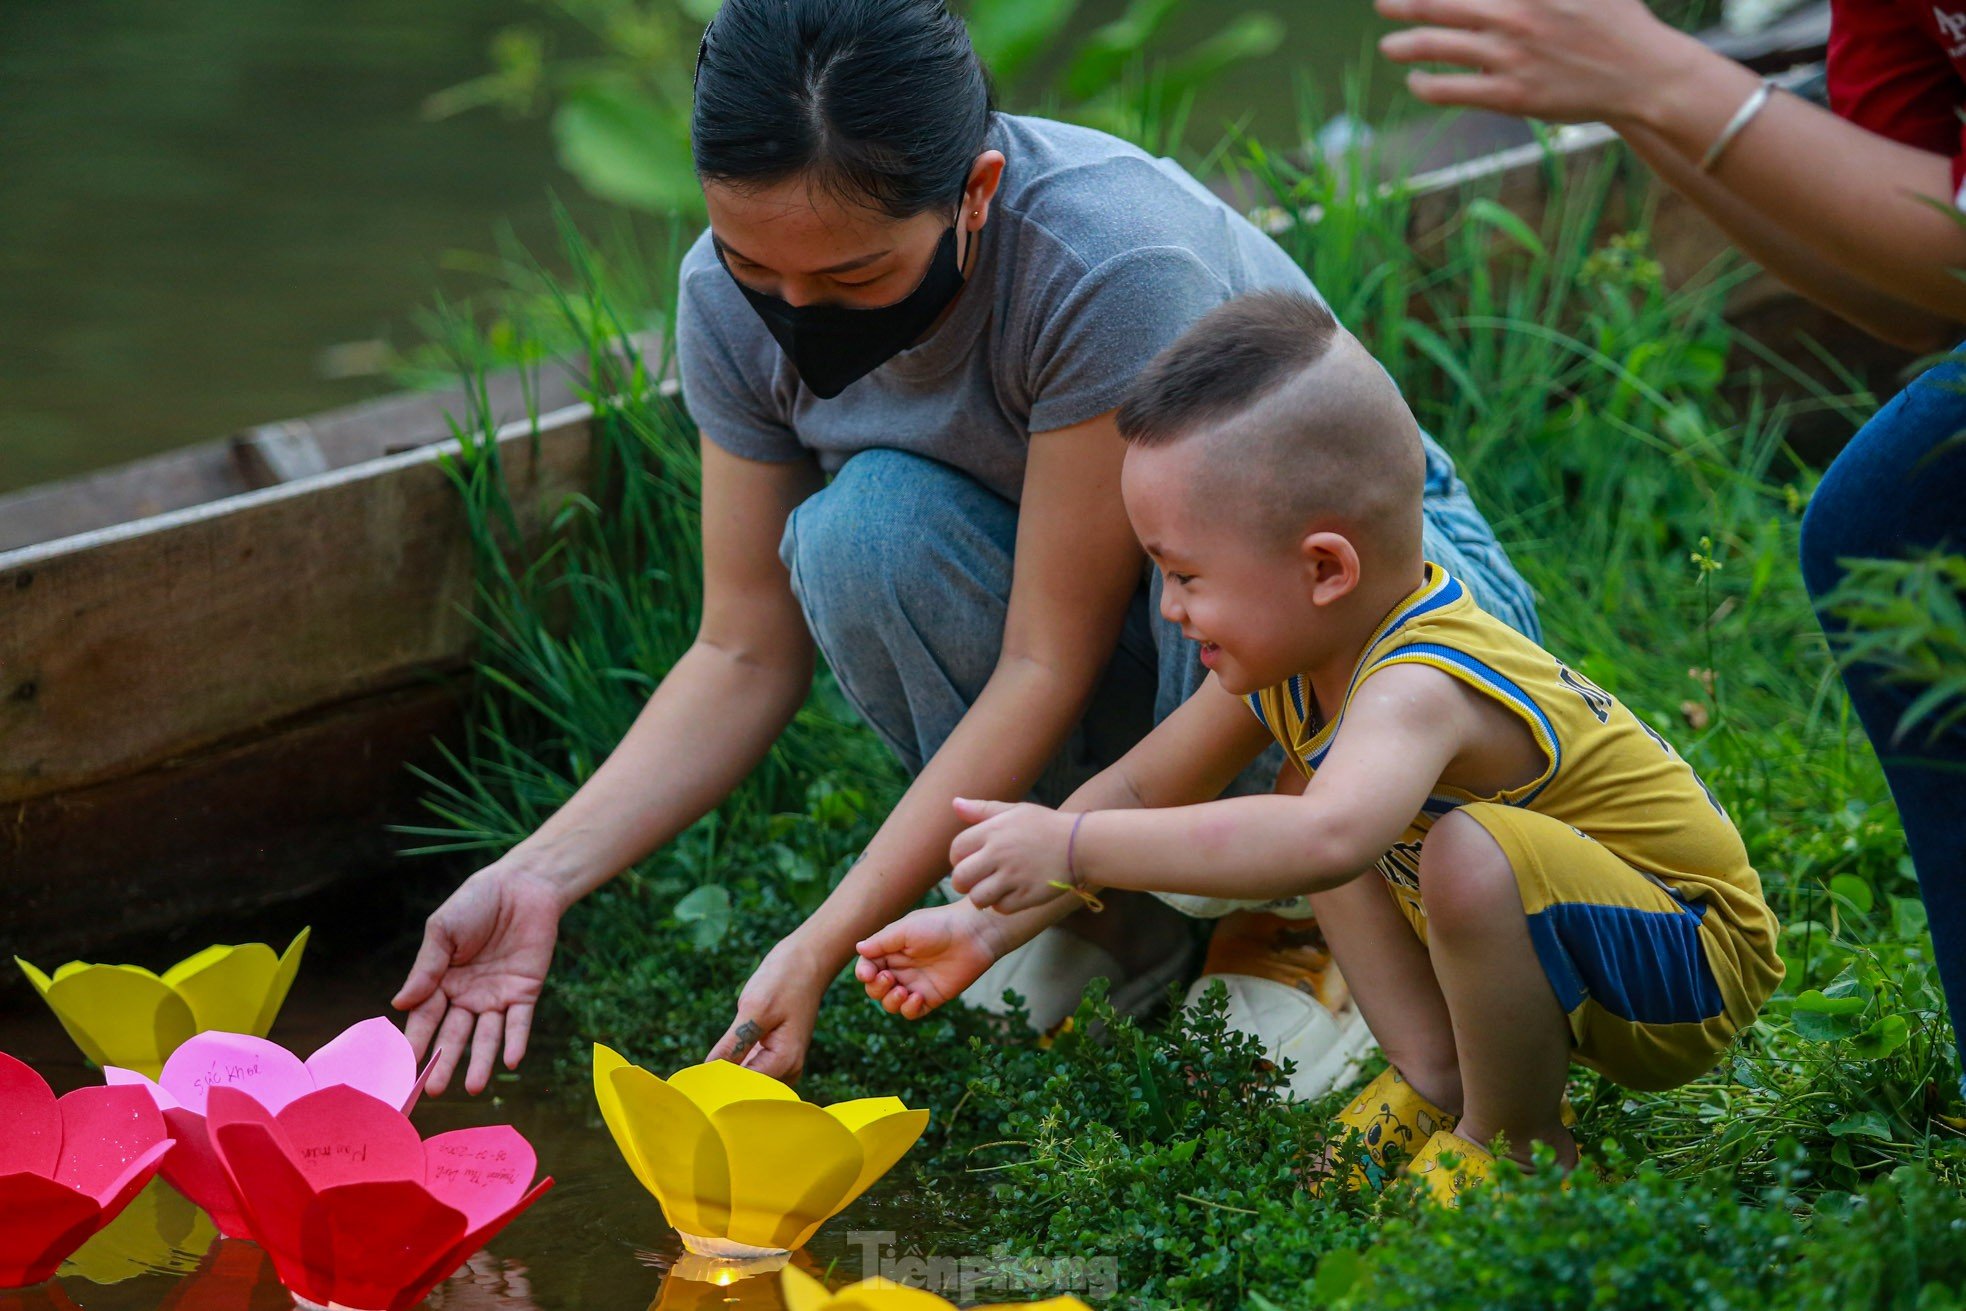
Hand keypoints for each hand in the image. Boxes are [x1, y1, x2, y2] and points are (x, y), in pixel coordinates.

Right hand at [393, 861, 566, 1095]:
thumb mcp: (443, 929)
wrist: (522, 885)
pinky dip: (516, 1041)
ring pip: (485, 1036)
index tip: (402, 1070)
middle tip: (433, 1091)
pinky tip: (511, 1061)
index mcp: (440, 982)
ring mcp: (495, 996)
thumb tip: (398, 1005)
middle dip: (443, 1062)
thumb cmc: (476, 902)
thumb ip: (426, 967)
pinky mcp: (525, 992)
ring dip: (480, 1062)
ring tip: (471, 1088)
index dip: (414, 1043)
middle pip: (452, 1035)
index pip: (424, 1019)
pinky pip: (519, 1022)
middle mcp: (466, 996)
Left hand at [706, 934, 831, 1081]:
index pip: (744, 1089)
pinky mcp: (777, 1056)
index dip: (718, 1088)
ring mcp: (785, 1065)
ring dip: (728, 1079)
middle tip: (693, 1083)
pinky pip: (752, 1071)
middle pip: (748, 1092)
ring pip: (749, 1084)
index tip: (693, 1086)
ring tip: (703, 1076)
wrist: (810, 960)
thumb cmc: (785, 980)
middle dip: (722, 1088)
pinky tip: (719, 1062)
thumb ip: (732, 1044)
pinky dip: (736, 1068)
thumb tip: (708, 1072)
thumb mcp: (754, 1008)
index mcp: (785, 1061)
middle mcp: (789, 1070)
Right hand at [854, 902, 1014, 1018]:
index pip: (868, 966)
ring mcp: (916, 984)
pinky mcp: (932, 997)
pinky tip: (916, 997)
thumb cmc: (938, 925)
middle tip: (888, 978)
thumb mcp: (905, 929)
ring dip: (890, 1001)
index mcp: (892, 950)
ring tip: (902, 990)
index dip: (864, 972)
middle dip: (876, 988)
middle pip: (875, 988)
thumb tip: (858, 948)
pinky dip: (909, 1009)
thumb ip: (881, 942)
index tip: (868, 973)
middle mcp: (901, 968)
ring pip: (891, 1003)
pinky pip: (912, 1012)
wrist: (973, 934)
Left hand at [947, 797, 1076, 913]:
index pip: (956, 850)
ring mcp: (1014, 876)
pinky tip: (1011, 895)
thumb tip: (955, 803)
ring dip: (982, 897)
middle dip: (963, 883)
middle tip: (975, 881)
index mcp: (993, 831)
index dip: (958, 859)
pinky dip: (1002, 905)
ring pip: (977, 898)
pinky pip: (1001, 908)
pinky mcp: (1027, 895)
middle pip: (960, 878)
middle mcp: (1000, 853)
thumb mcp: (1014, 811)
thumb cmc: (1045, 826)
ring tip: (992, 890)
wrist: (1081, 845)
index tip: (969, 861)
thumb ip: (982, 809)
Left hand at [1374, 0, 1697, 126]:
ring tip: (1389, 46)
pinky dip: (1426, 86)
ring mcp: (1509, 56)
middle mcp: (1513, 15)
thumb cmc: (1617, 22)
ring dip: (1405, 44)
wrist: (1643, 73)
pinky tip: (1416, 83)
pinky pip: (1451, 90)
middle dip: (1404, 3)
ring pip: (1436, 46)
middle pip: (1439, 3)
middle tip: (1382, 3)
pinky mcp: (1509, 95)